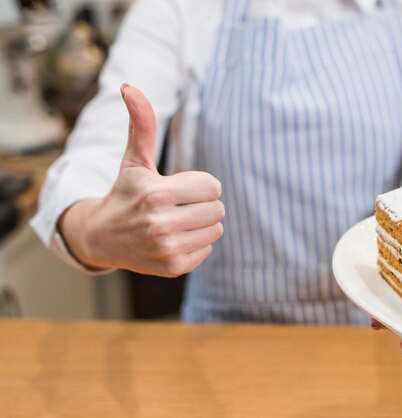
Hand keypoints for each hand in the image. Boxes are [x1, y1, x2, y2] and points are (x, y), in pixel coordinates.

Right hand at [59, 84, 224, 276]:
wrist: (102, 238)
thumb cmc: (125, 193)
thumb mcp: (134, 159)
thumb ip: (141, 124)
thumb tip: (129, 86)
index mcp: (157, 194)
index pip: (214, 187)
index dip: (200, 185)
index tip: (178, 188)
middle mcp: (162, 224)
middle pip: (218, 209)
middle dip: (202, 203)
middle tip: (177, 205)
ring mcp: (168, 249)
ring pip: (216, 229)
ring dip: (201, 223)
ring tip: (176, 220)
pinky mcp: (173, 268)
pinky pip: (208, 248)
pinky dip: (196, 242)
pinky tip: (173, 238)